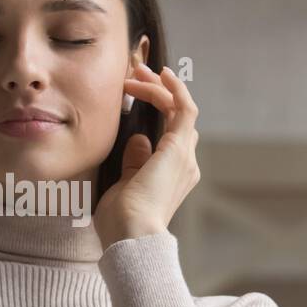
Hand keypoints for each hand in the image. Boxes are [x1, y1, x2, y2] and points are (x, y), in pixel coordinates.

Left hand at [93, 61, 200, 248]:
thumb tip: (139, 139)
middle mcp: (185, 165)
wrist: (132, 235)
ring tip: (137, 71)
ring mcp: (184, 156)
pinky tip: (161, 74)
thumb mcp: (125, 186)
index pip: (173, 136)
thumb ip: (134, 163)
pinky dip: (174, 89)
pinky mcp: (178, 148)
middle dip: (159, 92)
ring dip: (160, 87)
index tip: (135, 96)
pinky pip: (183, 108)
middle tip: (135, 75)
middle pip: (180, 119)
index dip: (159, 110)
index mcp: (173, 177)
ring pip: (180, 109)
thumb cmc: (121, 223)